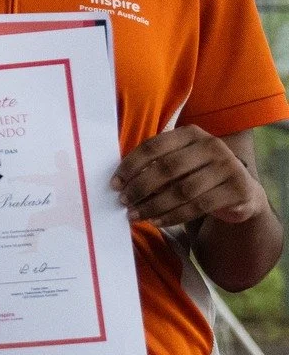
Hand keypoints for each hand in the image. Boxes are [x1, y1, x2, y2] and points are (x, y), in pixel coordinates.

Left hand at [113, 125, 270, 229]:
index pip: (153, 146)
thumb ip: (155, 166)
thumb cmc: (197, 174)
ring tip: (134, 215)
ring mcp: (228, 166)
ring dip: (153, 205)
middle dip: (140, 187)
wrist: (241, 190)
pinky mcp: (238, 189)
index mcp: (191, 133)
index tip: (114, 183)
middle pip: (167, 168)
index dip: (131, 165)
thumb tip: (120, 183)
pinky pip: (198, 206)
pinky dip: (173, 216)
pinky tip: (156, 221)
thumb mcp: (180, 162)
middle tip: (123, 202)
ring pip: (182, 190)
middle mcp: (212, 145)